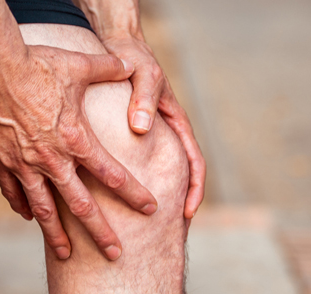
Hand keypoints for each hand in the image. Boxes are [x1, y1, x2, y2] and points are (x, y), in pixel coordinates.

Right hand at [0, 45, 155, 260]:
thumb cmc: (36, 62)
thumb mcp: (79, 64)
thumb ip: (109, 68)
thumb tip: (131, 64)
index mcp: (76, 139)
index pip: (112, 174)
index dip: (134, 193)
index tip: (151, 208)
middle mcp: (52, 159)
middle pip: (81, 205)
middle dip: (101, 232)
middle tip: (115, 254)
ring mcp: (23, 164)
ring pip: (44, 210)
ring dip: (56, 235)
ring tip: (66, 255)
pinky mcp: (0, 161)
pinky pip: (13, 193)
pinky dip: (23, 208)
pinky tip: (29, 217)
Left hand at [101, 36, 206, 218]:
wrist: (118, 46)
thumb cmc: (134, 57)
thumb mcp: (142, 74)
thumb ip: (144, 98)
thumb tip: (141, 129)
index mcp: (176, 122)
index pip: (195, 161)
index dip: (195, 188)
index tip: (187, 211)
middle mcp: (165, 132)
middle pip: (180, 173)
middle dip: (179, 200)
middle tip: (170, 230)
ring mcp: (149, 135)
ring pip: (158, 171)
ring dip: (157, 195)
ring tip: (143, 223)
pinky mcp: (130, 135)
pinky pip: (135, 162)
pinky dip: (130, 181)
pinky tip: (116, 197)